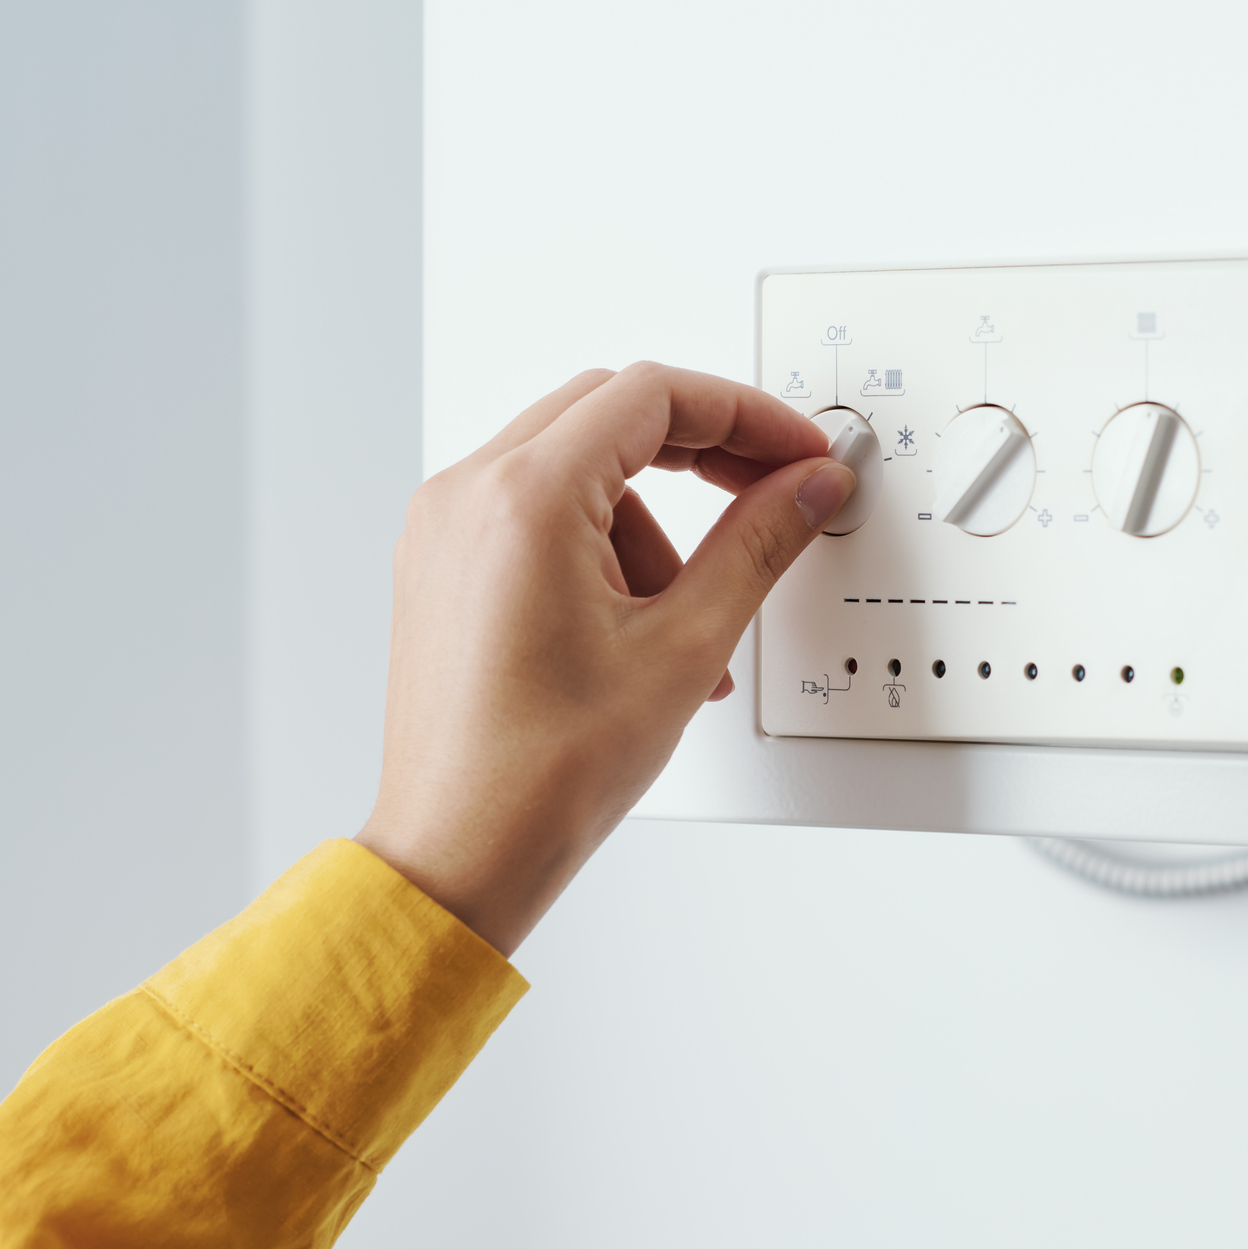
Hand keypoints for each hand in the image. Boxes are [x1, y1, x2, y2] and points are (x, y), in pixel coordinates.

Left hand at [355, 363, 853, 955]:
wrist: (461, 853)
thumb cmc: (540, 776)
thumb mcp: (683, 648)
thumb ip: (758, 545)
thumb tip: (806, 487)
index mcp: (524, 498)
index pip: (653, 395)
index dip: (745, 415)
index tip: (798, 452)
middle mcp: (468, 495)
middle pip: (611, 410)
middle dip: (702, 448)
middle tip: (770, 490)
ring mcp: (445, 529)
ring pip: (575, 460)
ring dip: (652, 513)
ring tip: (686, 611)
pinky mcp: (442, 565)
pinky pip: (534, 508)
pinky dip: (601, 538)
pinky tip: (638, 618)